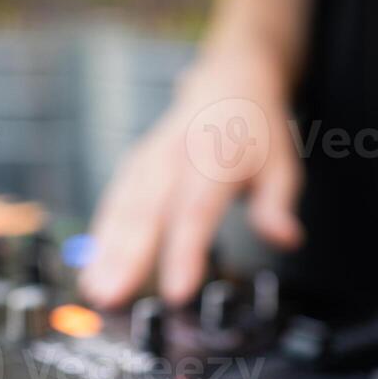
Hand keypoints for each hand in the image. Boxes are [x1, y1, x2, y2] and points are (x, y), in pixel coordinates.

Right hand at [79, 49, 303, 308]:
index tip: (176, 292)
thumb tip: (286, 239)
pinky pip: (115, 201)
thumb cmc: (256, 130)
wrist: (231, 80)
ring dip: (105, 250)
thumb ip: (276, 205)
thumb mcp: (281, 164)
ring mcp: (150, 159)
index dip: (184, 253)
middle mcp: (175, 155)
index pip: (196, 211)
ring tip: (94, 290)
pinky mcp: (136, 164)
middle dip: (127, 258)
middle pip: (148, 213)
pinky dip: (101, 234)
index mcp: (214, 156)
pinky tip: (91, 267)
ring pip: (124, 207)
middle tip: (111, 298)